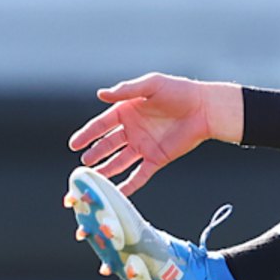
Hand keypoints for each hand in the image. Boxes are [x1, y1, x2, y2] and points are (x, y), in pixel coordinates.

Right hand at [67, 72, 241, 195]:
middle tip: (84, 164)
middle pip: (108, 145)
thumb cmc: (180, 91)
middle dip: (95, 155)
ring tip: (91, 180)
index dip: (87, 134)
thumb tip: (100, 94)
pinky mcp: (157, 158)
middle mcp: (133, 130)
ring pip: (119, 162)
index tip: (74, 144)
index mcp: (128, 111)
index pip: (101, 125)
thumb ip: (127, 90)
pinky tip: (115, 194)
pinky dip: (128, 185)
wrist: (206, 109)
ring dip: (106, 170)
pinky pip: (139, 175)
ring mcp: (144, 146)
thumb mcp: (152, 85)